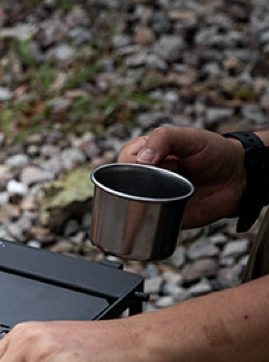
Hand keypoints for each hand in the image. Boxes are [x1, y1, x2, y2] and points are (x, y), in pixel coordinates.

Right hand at [118, 125, 245, 228]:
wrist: (238, 179)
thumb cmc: (215, 152)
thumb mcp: (189, 137)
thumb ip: (164, 138)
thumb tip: (141, 159)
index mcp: (147, 155)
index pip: (124, 160)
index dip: (137, 162)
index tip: (163, 161)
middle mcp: (146, 176)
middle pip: (122, 184)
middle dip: (142, 182)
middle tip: (172, 174)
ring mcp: (152, 197)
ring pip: (128, 205)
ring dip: (142, 203)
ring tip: (169, 194)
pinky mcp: (160, 216)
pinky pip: (143, 224)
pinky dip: (142, 223)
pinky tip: (154, 216)